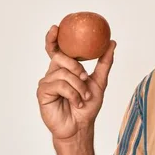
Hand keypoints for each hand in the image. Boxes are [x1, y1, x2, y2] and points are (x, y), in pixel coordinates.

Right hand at [36, 25, 116, 139]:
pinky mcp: (43, 92)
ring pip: (64, 73)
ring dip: (79, 86)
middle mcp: (53, 73)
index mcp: (64, 68)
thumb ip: (105, 62)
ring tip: (84, 97)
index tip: (56, 28)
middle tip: (85, 77)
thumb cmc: (88, 106)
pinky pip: (60, 85)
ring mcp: (46, 82)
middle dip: (76, 67)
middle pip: (61, 57)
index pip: (56, 49)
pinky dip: (73, 94)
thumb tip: (112, 43)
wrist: (81, 126)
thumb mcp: (100, 81)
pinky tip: (77, 102)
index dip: (53, 38)